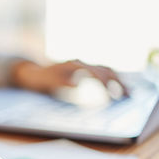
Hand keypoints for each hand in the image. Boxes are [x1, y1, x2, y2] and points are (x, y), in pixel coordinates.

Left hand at [11, 59, 128, 95]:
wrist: (32, 74)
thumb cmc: (40, 80)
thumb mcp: (47, 83)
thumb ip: (60, 82)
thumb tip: (76, 83)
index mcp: (72, 65)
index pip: (94, 73)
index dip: (104, 83)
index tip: (112, 96)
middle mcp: (80, 62)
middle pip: (104, 70)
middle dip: (117, 82)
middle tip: (127, 96)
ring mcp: (83, 65)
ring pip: (106, 70)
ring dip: (117, 81)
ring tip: (127, 94)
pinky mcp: (84, 70)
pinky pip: (102, 73)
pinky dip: (112, 81)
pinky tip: (118, 91)